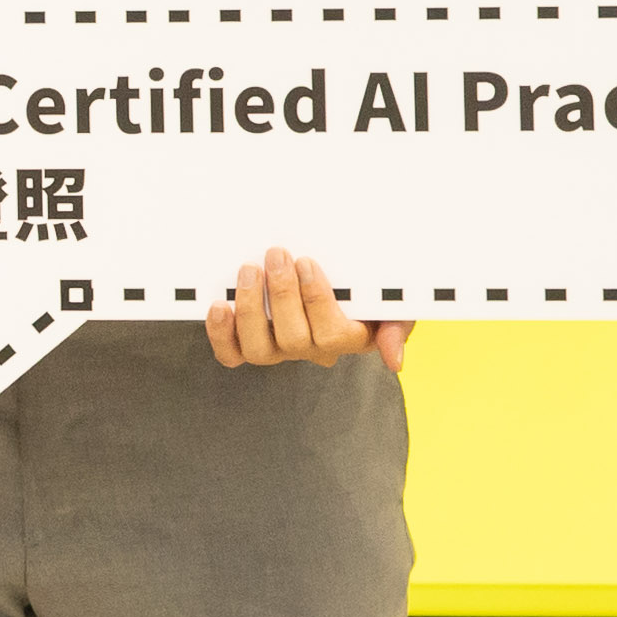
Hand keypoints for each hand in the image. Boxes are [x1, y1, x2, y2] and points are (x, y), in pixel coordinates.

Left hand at [203, 248, 403, 371]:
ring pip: (259, 348)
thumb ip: (396, 330)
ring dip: (251, 307)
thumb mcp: (394, 309)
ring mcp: (279, 351)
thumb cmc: (368, 297)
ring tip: (249, 270)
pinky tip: (219, 306)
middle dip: (282, 294)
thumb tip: (395, 361)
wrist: (339, 286)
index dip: (316, 299)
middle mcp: (311, 351)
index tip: (307, 262)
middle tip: (277, 255)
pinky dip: (221, 334)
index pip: (332, 334)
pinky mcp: (250, 346)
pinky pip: (232, 355)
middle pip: (294, 339)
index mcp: (348, 340)